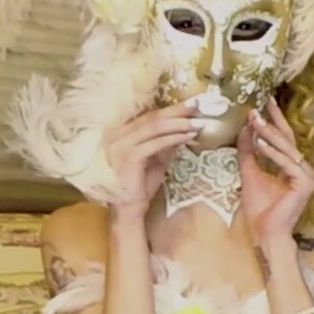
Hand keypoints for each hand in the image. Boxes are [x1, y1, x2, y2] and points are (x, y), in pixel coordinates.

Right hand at [104, 100, 199, 215]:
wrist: (127, 209)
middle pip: (151, 118)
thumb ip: (164, 143)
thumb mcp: (155, 160)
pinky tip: (187, 136)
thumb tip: (184, 128)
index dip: (170, 109)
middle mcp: (116, 135)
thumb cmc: (139, 186)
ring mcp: (120, 145)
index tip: (191, 104)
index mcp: (120, 133)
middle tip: (197, 106)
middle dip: (177, 111)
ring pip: (154, 127)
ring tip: (197, 123)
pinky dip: (173, 138)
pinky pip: (156, 143)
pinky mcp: (129, 156)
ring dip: (178, 124)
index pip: (148, 116)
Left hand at [237, 96, 313, 238]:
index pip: (284, 138)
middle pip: (287, 139)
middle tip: (256, 107)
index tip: (264, 102)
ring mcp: (307, 176)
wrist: (266, 233)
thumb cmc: (260, 209)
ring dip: (268, 134)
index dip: (274, 120)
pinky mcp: (304, 183)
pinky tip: (260, 144)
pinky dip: (272, 153)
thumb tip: (245, 130)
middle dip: (271, 122)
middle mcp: (303, 169)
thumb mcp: (250, 174)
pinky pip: (286, 163)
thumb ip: (248, 153)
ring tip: (254, 120)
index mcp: (293, 167)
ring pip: (286, 149)